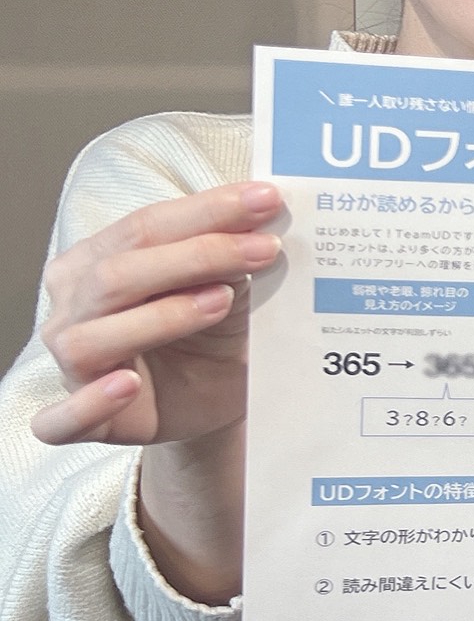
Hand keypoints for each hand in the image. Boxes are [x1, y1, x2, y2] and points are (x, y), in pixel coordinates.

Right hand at [30, 181, 282, 448]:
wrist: (216, 397)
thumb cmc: (209, 331)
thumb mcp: (224, 285)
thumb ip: (228, 253)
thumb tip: (261, 214)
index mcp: (94, 262)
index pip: (144, 227)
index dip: (205, 211)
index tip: (265, 200)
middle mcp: (72, 309)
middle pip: (117, 274)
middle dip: (196, 256)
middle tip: (264, 249)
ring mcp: (71, 365)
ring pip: (91, 338)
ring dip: (159, 317)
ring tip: (220, 302)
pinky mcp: (78, 420)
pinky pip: (62, 417)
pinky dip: (90, 402)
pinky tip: (127, 385)